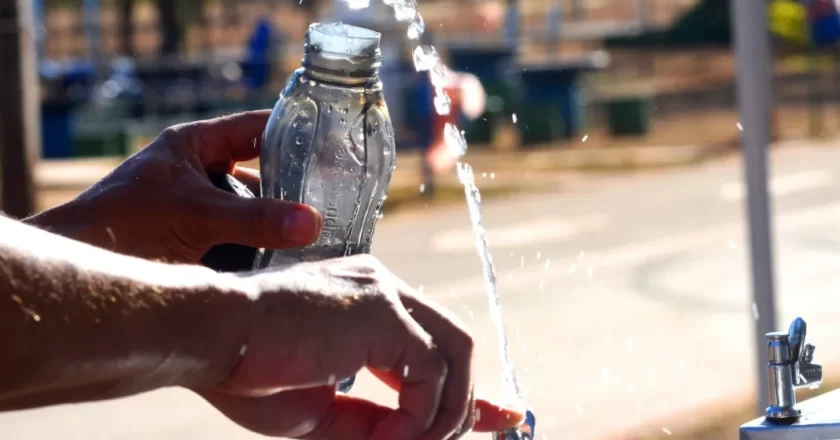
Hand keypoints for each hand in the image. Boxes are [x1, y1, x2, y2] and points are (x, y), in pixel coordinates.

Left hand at [26, 111, 321, 263]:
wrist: (81, 271)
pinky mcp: (197, 244)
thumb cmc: (123, 225)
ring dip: (277, 225)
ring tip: (319, 236)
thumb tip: (312, 224)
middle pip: (260, 175)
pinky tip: (290, 262)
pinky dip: (262, 251)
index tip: (332, 143)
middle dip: (292, 190)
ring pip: (252, 211)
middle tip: (333, 201)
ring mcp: (199, 210)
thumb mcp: (195, 215)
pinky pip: (241, 241)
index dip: (292, 131)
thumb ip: (255, 219)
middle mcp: (199, 174)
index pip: (255, 128)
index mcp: (194, 146)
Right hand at [202, 254, 524, 439]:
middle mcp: (383, 290)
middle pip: (456, 344)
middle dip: (467, 401)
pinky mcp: (383, 313)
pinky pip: (430, 372)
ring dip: (442, 415)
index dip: (466, 386)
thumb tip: (421, 438)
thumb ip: (376, 421)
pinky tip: (389, 438)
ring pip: (455, 355)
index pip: (435, 342)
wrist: (207, 337)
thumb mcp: (323, 411)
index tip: (496, 415)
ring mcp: (385, 296)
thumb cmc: (248, 372)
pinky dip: (421, 415)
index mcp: (367, 304)